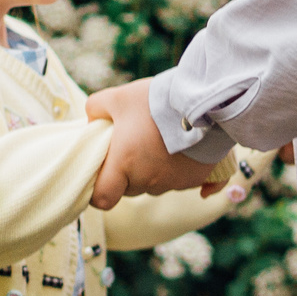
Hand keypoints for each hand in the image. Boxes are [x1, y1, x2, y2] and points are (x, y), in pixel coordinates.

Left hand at [84, 80, 224, 208]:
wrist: (205, 100)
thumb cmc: (156, 100)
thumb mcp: (118, 97)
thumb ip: (96, 108)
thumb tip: (92, 121)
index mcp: (125, 164)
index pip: (103, 199)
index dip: (98, 190)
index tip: (102, 175)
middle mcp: (148, 180)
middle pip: (130, 189)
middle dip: (127, 173)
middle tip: (133, 144)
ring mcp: (174, 183)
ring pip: (154, 185)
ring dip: (153, 170)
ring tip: (160, 140)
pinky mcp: (196, 179)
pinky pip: (181, 182)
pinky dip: (178, 170)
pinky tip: (183, 151)